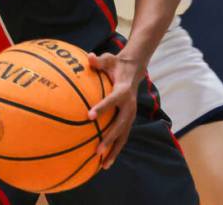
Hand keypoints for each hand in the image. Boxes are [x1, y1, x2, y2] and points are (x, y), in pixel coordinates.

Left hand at [86, 51, 142, 168]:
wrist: (134, 70)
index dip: (101, 108)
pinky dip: (115, 150)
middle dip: (109, 138)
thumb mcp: (109, 59)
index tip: (89, 116)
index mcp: (123, 91)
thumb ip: (98, 61)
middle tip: (97, 150)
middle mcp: (129, 106)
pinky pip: (122, 137)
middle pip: (120, 125)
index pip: (112, 100)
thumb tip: (88, 57)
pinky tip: (105, 162)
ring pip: (123, 136)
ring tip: (103, 165)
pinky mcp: (129, 121)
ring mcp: (130, 115)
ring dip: (114, 150)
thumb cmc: (116, 65)